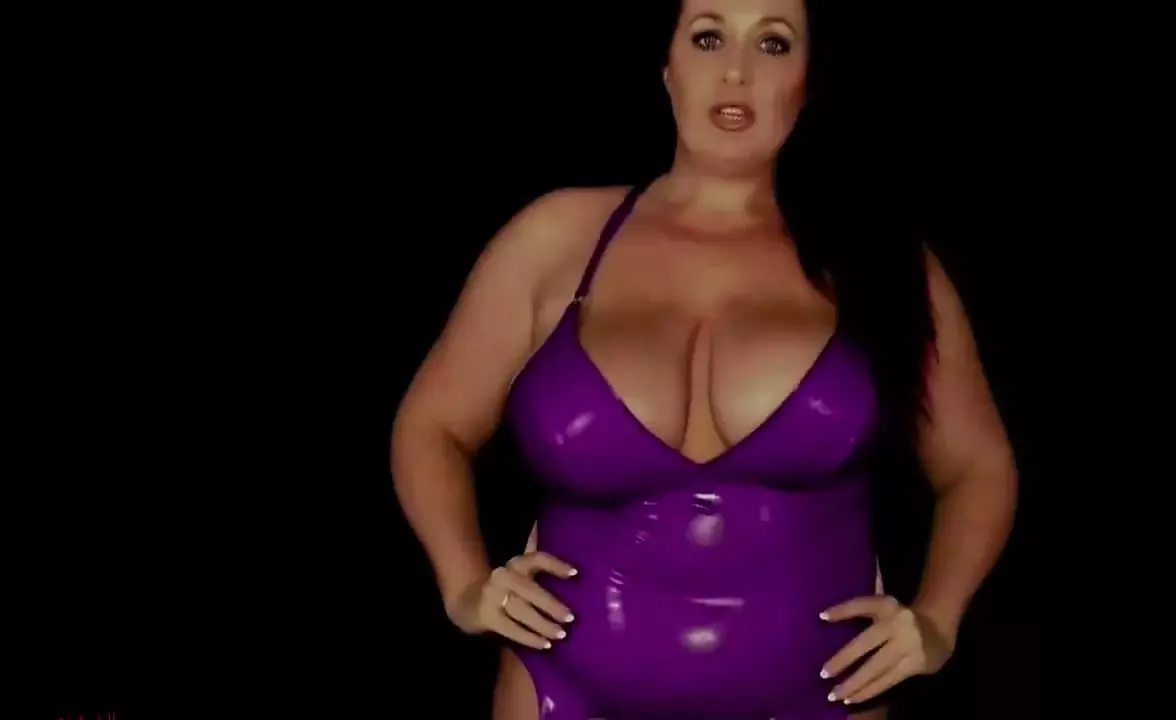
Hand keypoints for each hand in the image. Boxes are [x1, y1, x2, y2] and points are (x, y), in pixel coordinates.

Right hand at [446, 551, 577, 649]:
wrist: (466, 603)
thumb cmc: (505, 591)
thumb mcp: (519, 577)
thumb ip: (540, 572)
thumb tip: (575, 574)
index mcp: (515, 564)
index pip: (537, 558)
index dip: (556, 565)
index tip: (575, 574)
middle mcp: (503, 575)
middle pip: (531, 590)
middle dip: (552, 605)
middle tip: (570, 618)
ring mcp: (492, 595)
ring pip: (522, 610)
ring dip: (543, 624)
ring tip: (560, 634)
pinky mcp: (486, 615)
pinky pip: (512, 628)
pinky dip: (529, 638)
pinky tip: (544, 645)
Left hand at [819, 595, 953, 704]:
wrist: (939, 631)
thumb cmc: (899, 619)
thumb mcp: (884, 607)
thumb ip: (861, 609)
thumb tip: (825, 616)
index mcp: (887, 604)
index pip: (861, 604)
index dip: (842, 610)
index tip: (822, 617)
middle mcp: (898, 622)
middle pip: (865, 643)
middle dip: (843, 660)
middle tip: (823, 673)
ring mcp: (909, 644)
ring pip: (876, 668)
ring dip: (854, 684)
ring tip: (834, 695)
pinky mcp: (916, 664)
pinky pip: (888, 680)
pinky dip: (869, 691)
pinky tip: (853, 698)